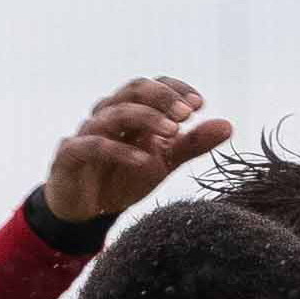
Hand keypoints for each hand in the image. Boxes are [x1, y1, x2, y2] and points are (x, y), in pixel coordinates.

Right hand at [44, 77, 229, 225]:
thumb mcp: (164, 162)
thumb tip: (228, 126)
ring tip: (173, 132)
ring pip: (115, 113)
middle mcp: (108, 115)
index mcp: (130, 111)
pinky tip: (145, 161)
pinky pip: (94, 146)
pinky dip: (121, 151)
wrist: (84, 212)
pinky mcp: (71, 154)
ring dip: (147, 118)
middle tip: (188, 114)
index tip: (200, 104)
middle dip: (162, 98)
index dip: (175, 89)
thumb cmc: (122, 179)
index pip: (152, 85)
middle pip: (133, 89)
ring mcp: (88, 133)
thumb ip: (192, 144)